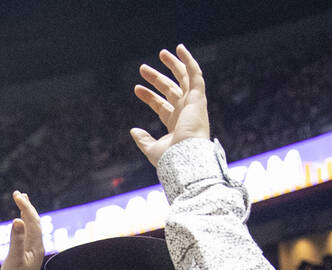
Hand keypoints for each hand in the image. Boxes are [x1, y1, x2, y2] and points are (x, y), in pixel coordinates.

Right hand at [0, 191, 42, 269]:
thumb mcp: (13, 259)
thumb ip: (16, 239)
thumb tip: (18, 220)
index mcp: (36, 246)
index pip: (33, 221)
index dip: (25, 206)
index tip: (17, 195)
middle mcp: (36, 247)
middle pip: (34, 222)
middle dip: (26, 207)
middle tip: (18, 193)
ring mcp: (31, 251)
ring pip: (31, 227)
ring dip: (26, 213)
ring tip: (21, 200)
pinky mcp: (25, 255)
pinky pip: (26, 235)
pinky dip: (23, 224)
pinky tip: (19, 222)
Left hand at [131, 45, 209, 167]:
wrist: (185, 157)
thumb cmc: (171, 159)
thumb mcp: (152, 149)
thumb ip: (143, 140)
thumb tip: (133, 130)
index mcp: (175, 124)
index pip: (161, 105)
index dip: (149, 96)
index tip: (136, 88)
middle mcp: (185, 112)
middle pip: (170, 90)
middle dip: (156, 78)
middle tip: (142, 68)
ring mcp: (192, 104)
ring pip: (182, 79)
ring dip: (173, 65)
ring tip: (161, 53)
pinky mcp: (198, 97)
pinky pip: (195, 74)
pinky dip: (189, 61)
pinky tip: (180, 49)